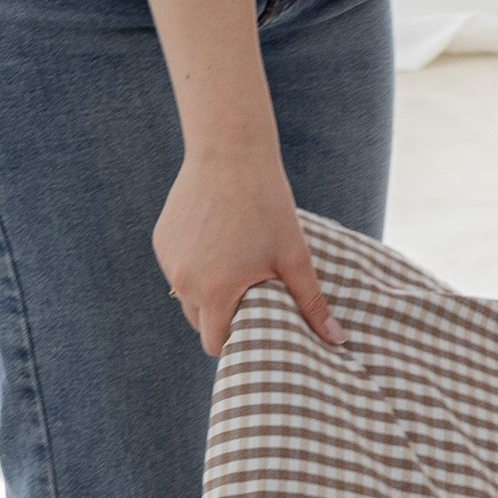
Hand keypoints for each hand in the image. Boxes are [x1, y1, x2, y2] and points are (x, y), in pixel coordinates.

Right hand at [153, 148, 344, 357]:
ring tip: (236, 271)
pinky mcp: (161, 242)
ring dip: (207, 293)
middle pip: (199, 321)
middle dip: (222, 318)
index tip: (256, 332)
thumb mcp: (293, 257)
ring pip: (187, 295)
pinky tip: (218, 248)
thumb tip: (336, 340)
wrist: (229, 155)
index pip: (214, 342)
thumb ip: (311, 303)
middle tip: (251, 301)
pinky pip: (178, 270)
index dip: (235, 342)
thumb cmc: (267, 206)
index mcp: (215, 291)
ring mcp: (169, 261)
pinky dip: (195, 268)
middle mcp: (184, 281)